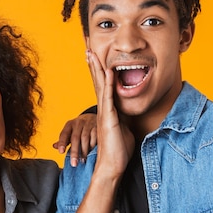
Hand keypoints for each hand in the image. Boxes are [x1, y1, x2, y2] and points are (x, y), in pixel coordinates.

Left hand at [53, 113, 96, 166]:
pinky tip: (91, 154)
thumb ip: (63, 139)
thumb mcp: (69, 131)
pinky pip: (95, 138)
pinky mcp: (97, 127)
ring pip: (85, 139)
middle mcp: (78, 123)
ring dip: (84, 151)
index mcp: (69, 125)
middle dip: (74, 152)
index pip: (64, 134)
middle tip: (74, 163)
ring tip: (82, 160)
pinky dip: (92, 147)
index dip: (62, 143)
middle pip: (75, 138)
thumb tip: (54, 146)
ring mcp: (88, 124)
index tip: (61, 152)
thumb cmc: (78, 127)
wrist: (92, 117)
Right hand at [86, 49, 134, 178]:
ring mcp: (104, 112)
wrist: (112, 165)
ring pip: (100, 85)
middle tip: (87, 47)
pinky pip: (109, 97)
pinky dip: (109, 83)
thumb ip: (122, 116)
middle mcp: (103, 108)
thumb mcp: (123, 128)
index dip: (98, 69)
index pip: (102, 85)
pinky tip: (109, 71)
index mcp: (107, 109)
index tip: (94, 55)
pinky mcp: (109, 118)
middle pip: (97, 81)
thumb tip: (126, 110)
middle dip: (93, 63)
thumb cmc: (118, 149)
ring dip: (96, 68)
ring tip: (91, 53)